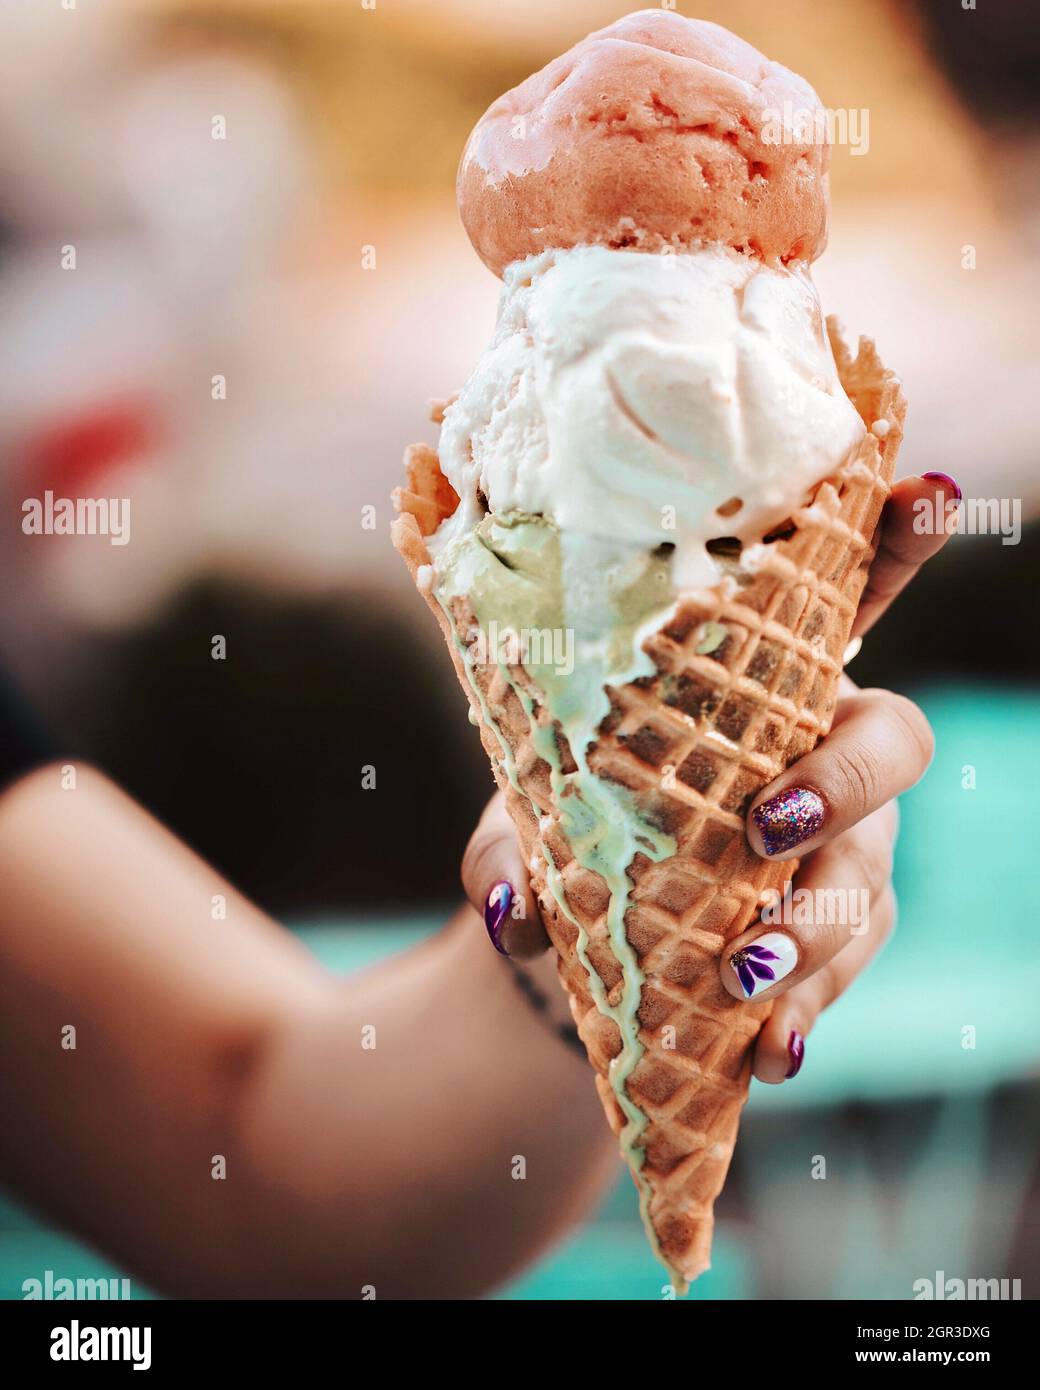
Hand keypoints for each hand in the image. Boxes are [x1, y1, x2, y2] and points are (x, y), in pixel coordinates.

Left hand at [461, 472, 959, 1078]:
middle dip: (842, 780)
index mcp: (751, 685)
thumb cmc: (566, 834)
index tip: (936, 491)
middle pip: (887, 743)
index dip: (893, 547)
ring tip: (743, 974)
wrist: (582, 942)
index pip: (838, 602)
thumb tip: (512, 908)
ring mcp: (840, 845)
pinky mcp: (834, 930)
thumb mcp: (525, 823)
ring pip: (871, 871)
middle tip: (764, 827)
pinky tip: (771, 1053)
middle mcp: (816, 749)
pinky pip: (847, 965)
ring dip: (816, 925)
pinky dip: (806, 1009)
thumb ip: (509, 852)